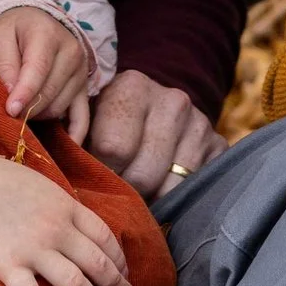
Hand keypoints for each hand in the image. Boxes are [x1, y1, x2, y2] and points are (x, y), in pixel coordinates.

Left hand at [0, 7, 91, 138]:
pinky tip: (66, 146)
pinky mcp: (84, 88)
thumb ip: (4, 63)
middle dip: (26, 108)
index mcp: (48, 36)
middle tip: (7, 113)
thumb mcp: (0, 37)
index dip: (23, 93)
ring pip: (60, 107)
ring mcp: (81, 72)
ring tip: (22, 110)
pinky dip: (76, 133)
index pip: (38, 70)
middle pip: (49, 92)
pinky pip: (83, 116)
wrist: (35, 21)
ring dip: (39, 115)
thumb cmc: (14, 30)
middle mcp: (72, 53)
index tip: (9, 111)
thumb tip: (11, 94)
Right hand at [0, 131, 131, 285]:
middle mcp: (56, 229)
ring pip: (76, 284)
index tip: (124, 273)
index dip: (120, 260)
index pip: (106, 238)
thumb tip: (79, 224)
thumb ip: (62, 206)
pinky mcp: (7, 264)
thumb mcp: (41, 185)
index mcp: (66, 207)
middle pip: (98, 264)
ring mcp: (32, 248)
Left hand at [84, 69, 226, 201]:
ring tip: (137, 189)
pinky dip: (174, 199)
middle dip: (125, 190)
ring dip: (150, 198)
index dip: (100, 171)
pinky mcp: (219, 146)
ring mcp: (200, 123)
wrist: (157, 107)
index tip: (93, 173)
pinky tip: (161, 187)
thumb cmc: (110, 122)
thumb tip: (66, 184)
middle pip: (142, 174)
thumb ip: (75, 143)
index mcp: (133, 86)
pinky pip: (192, 192)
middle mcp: (173, 100)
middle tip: (116, 188)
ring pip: (169, 189)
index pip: (113, 149)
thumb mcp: (89, 120)